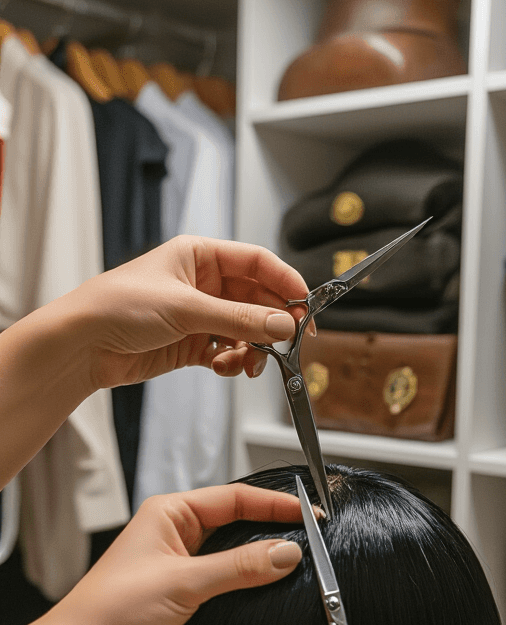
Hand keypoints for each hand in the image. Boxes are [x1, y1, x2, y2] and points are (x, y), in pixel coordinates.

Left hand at [48, 482, 304, 624]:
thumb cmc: (106, 612)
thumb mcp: (183, 582)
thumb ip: (240, 567)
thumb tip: (286, 553)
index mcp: (168, 514)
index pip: (234, 498)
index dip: (274, 505)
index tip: (309, 514)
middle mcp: (175, 538)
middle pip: (238, 525)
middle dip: (273, 533)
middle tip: (312, 542)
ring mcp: (181, 570)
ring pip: (235, 559)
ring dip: (262, 565)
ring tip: (298, 569)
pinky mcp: (185, 602)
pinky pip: (228, 589)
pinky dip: (250, 592)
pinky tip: (269, 598)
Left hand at [64, 236, 310, 387]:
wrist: (81, 345)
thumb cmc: (117, 306)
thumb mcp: (185, 308)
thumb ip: (239, 319)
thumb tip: (283, 324)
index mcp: (200, 255)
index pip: (257, 262)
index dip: (285, 282)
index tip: (305, 306)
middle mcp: (203, 283)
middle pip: (257, 299)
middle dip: (272, 323)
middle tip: (289, 343)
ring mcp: (199, 315)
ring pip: (246, 330)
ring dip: (254, 348)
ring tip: (250, 363)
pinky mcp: (192, 344)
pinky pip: (229, 352)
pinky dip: (234, 362)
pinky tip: (227, 368)